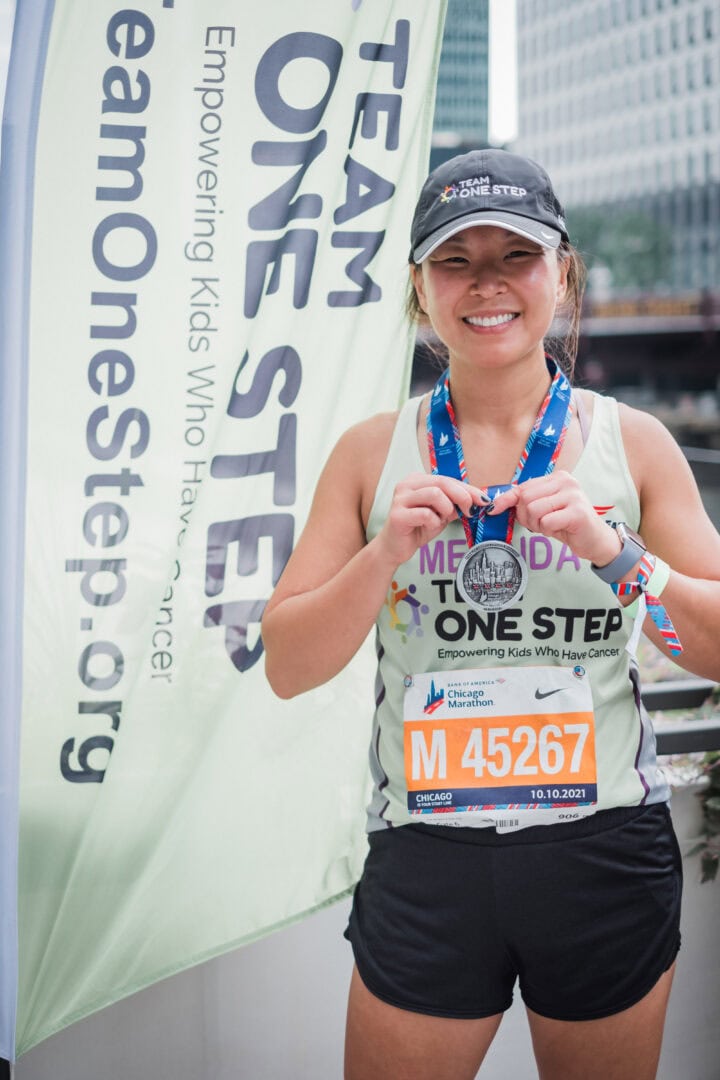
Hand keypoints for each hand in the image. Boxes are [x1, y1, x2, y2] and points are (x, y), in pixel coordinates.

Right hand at [377, 473, 487, 567]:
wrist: (395, 548)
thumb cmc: (418, 528)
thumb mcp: (441, 513)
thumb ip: (455, 504)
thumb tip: (479, 500)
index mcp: (417, 480)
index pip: (447, 479)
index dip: (468, 489)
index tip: (483, 500)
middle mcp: (406, 485)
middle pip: (441, 482)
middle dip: (462, 496)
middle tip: (471, 510)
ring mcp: (400, 499)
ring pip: (434, 494)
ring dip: (445, 509)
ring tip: (441, 519)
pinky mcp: (397, 515)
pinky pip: (425, 514)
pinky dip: (434, 522)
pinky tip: (430, 527)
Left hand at [488, 471, 621, 565]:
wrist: (594, 540)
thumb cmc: (566, 524)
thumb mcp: (544, 509)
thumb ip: (525, 502)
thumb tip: (496, 504)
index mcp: (557, 477)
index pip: (523, 487)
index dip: (507, 500)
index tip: (494, 509)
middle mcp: (566, 481)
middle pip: (526, 498)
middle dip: (526, 516)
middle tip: (539, 524)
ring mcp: (573, 495)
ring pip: (534, 510)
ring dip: (537, 524)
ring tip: (551, 526)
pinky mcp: (578, 512)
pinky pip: (547, 522)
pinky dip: (548, 530)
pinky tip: (560, 529)